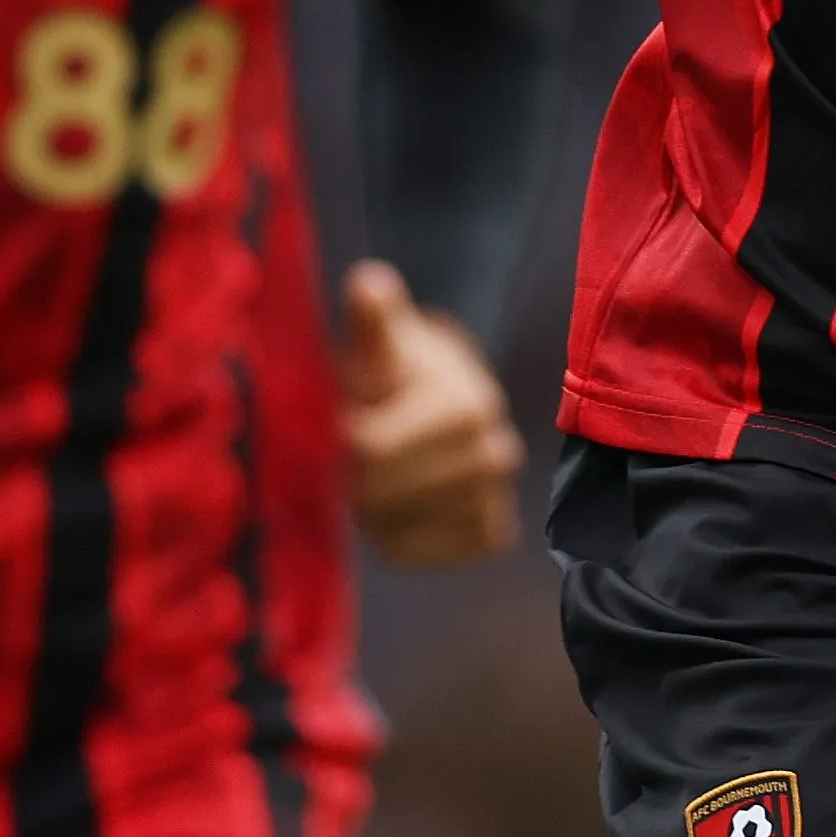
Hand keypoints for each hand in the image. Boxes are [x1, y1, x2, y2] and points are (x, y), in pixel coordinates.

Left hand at [339, 259, 521, 565]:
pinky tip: (394, 507)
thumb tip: (367, 283)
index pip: (372, 452)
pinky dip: (395, 537)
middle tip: (353, 456)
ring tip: (374, 476)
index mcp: (466, 405)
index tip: (342, 421)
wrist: (445, 397)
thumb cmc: (398, 369)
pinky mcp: (490, 533)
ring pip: (397, 530)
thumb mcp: (383, 340)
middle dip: (353, 478)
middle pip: (382, 497)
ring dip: (370, 509)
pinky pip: (420, 553)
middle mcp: (495, 453)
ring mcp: (495, 497)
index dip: (340, 440)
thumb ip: (373, 319)